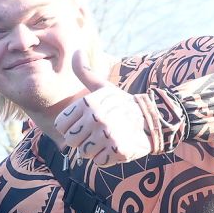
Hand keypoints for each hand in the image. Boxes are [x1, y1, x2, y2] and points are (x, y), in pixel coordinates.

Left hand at [53, 52, 150, 166]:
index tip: (85, 124)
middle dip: (82, 140)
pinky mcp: (119, 150)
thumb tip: (77, 51)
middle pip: (72, 142)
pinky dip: (106, 158)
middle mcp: (97, 118)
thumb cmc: (121, 103)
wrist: (152, 119)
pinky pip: (99, 161)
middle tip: (97, 133)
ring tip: (107, 139)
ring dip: (94, 150)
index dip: (71, 128)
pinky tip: (115, 147)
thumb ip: (85, 72)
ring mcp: (108, 135)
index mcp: (89, 103)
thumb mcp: (102, 86)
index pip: (62, 126)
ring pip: (85, 153)